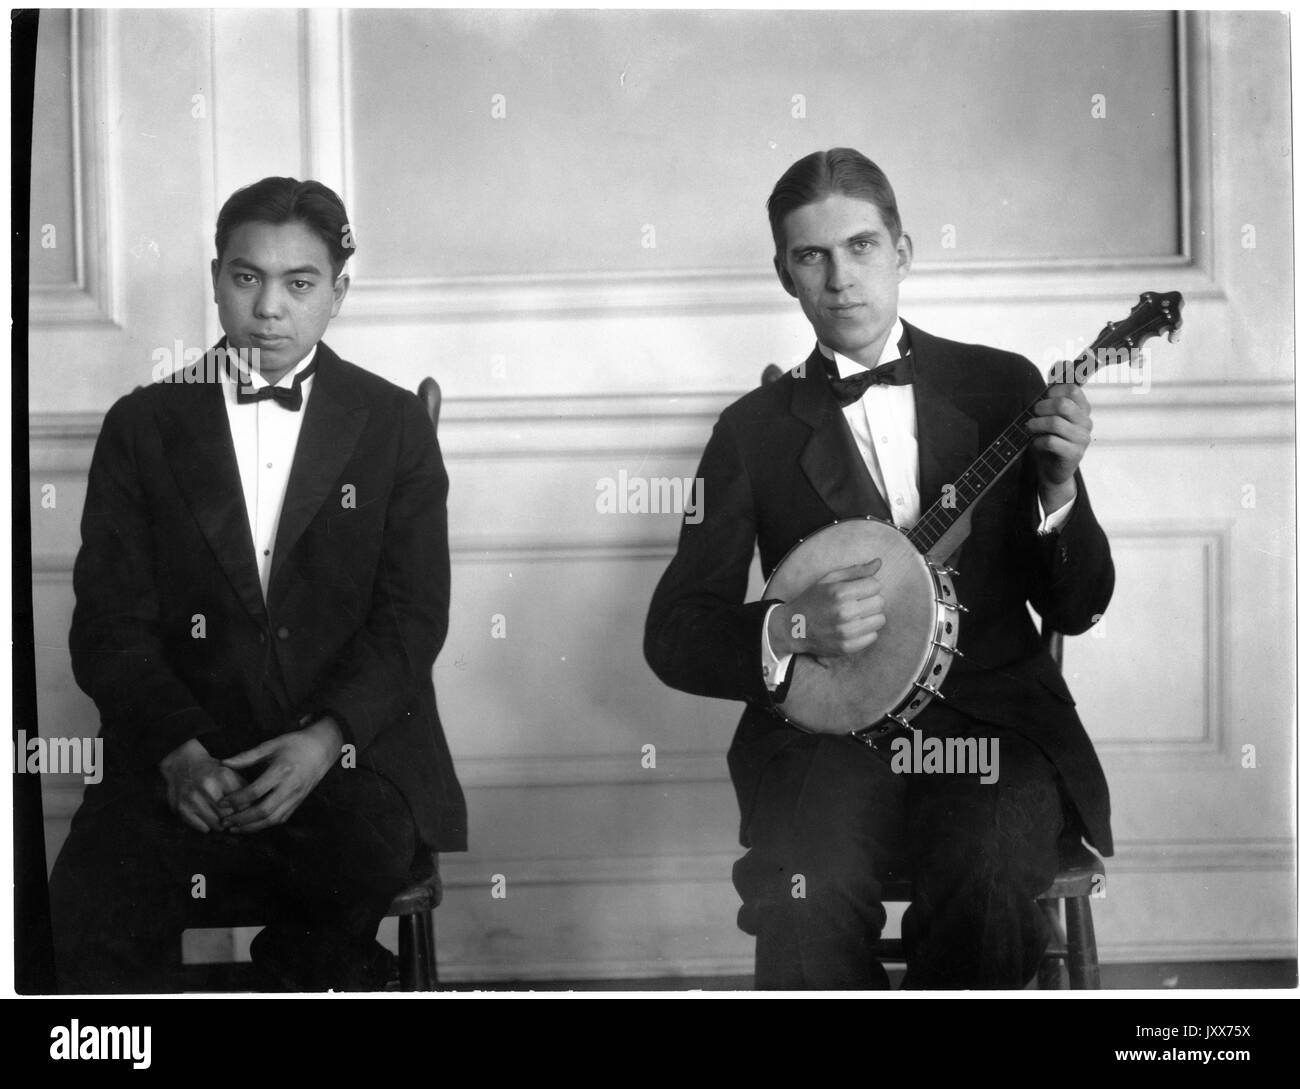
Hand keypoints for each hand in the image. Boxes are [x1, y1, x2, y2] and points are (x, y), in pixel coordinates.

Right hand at [158, 738, 246, 833]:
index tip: (248, 809)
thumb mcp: (230, 772)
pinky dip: (208, 825)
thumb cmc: (212, 771)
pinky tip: (207, 815)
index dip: (248, 808)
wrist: (181, 764)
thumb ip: (244, 788)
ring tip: (221, 815)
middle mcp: (207, 786)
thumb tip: (258, 808)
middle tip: (234, 814)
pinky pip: (204, 829)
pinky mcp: (182, 809)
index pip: (244, 803)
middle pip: (231, 815)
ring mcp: (193, 798)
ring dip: (222, 824)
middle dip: (235, 817)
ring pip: (218, 825)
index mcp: (223, 775)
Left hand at [216, 719, 343, 832]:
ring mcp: (296, 796)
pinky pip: (281, 818)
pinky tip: (251, 825)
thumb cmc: (295, 743)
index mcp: (281, 770)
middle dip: (242, 820)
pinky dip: (265, 824)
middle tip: (225, 821)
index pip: (255, 791)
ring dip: (252, 827)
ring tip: (234, 828)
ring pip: (273, 819)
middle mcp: (290, 786)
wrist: (322, 748)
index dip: (236, 799)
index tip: (221, 802)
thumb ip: (247, 756)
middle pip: (264, 811)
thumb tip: (223, 763)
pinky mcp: (299, 801)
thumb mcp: (271, 744)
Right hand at [769, 559, 884, 658]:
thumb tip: (879, 562)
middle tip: (856, 603)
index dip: (868, 585)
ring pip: (880, 620)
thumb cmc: (812, 600)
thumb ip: (855, 571)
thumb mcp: (829, 579)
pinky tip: (853, 628)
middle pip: (880, 602)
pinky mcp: (848, 647)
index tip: (857, 590)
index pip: (875, 585)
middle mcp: (844, 613)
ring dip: (870, 616)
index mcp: (839, 592)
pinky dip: (866, 632)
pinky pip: (873, 636)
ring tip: (855, 616)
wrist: (793, 627)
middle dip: (871, 600)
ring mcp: (846, 632)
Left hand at [1026, 381, 1091, 512]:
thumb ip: (1055, 393)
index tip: (1044, 397)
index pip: (1072, 389)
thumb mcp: (1052, 414)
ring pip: (1055, 423)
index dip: (1053, 390)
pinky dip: (1038, 441)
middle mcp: (1086, 422)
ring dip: (1035, 425)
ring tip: (1030, 428)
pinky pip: (1052, 441)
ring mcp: (1082, 439)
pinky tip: (1036, 443)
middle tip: (1033, 414)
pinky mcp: (1074, 454)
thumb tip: (1060, 363)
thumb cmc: (1051, 439)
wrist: (1053, 470)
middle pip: (1063, 404)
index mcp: (1082, 409)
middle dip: (1042, 407)